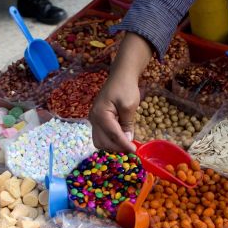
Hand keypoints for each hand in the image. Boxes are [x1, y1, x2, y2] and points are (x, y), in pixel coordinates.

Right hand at [89, 32, 152, 152]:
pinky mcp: (96, 120)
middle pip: (102, 142)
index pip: (113, 135)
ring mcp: (93, 119)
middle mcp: (93, 118)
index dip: (124, 145)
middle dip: (117, 148)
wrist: (120, 75)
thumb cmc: (125, 87)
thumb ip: (127, 124)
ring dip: (112, 146)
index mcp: (101, 114)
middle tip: (131, 148)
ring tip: (126, 144)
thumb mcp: (129, 106)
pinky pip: (101, 136)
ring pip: (100, 142)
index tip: (135, 151)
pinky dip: (110, 141)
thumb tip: (127, 140)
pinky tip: (121, 139)